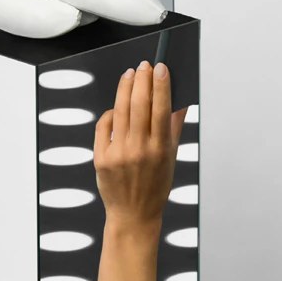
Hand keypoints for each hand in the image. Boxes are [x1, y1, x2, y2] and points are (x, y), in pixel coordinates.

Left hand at [95, 61, 186, 229]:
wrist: (133, 215)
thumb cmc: (155, 187)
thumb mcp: (171, 158)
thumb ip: (174, 128)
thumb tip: (181, 101)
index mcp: (161, 149)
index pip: (161, 108)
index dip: (161, 84)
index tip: (161, 67)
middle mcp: (139, 149)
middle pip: (139, 104)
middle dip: (142, 79)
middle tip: (144, 65)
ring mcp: (118, 153)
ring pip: (120, 110)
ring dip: (125, 87)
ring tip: (130, 74)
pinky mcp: (101, 157)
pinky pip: (104, 125)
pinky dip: (111, 112)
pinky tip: (116, 106)